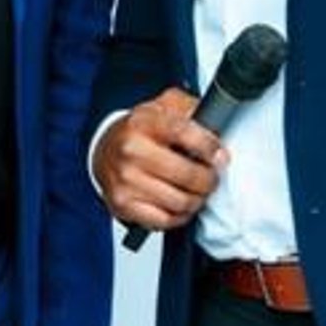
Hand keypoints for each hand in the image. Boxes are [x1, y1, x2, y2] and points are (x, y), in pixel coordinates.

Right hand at [92, 89, 226, 231]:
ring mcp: (126, 180)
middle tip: (212, 177)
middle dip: (209, 179)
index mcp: (144, 122)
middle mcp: (132, 151)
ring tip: (198, 191)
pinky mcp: (123, 204)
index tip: (220, 155)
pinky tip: (180, 205)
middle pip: (188, 175)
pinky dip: (180, 216)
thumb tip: (215, 121)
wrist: (105, 150)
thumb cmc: (138, 131)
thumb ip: (190, 107)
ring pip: (180, 202)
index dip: (209, 147)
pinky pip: (165, 220)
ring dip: (197, 200)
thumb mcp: (163, 106)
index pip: (184, 133)